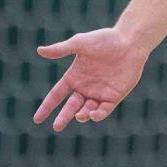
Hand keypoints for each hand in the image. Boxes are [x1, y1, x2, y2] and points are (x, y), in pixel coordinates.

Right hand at [32, 27, 150, 131]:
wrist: (130, 42)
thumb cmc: (105, 40)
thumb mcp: (81, 43)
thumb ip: (61, 49)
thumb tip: (39, 50)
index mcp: (74, 76)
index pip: (56, 94)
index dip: (47, 106)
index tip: (36, 119)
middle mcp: (85, 87)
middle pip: (70, 106)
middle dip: (63, 117)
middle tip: (57, 127)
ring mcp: (99, 93)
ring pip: (86, 110)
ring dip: (81, 115)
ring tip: (80, 115)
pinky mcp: (114, 97)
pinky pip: (103, 110)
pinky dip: (97, 115)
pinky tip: (93, 114)